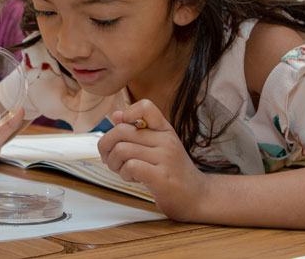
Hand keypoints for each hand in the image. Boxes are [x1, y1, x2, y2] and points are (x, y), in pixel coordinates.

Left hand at [97, 100, 207, 220]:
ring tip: (123, 171)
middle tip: (111, 159)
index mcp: (164, 129)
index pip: (145, 106)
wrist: (197, 196)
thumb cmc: (172, 171)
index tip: (123, 134)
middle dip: (107, 146)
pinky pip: (131, 166)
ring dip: (114, 163)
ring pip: (122, 149)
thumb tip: (115, 115)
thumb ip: (136, 131)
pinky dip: (124, 173)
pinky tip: (133, 178)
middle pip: (121, 130)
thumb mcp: (157, 146)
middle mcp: (166, 140)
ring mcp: (165, 157)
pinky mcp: (161, 177)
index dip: (127, 115)